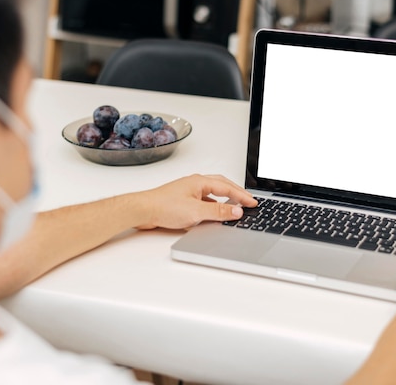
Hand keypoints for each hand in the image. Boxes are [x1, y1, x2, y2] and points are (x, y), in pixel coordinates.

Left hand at [135, 174, 257, 229]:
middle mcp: (195, 184)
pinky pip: (204, 201)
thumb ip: (218, 212)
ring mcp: (189, 192)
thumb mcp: (196, 211)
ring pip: (213, 193)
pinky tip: (215, 214)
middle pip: (222, 185)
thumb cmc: (163, 206)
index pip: (227, 187)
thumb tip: (236, 211)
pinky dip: (214, 206)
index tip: (252, 202)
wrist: (142, 211)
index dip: (242, 195)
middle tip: (248, 201)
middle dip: (236, 193)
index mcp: (200, 181)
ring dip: (225, 199)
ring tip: (235, 206)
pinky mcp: (183, 201)